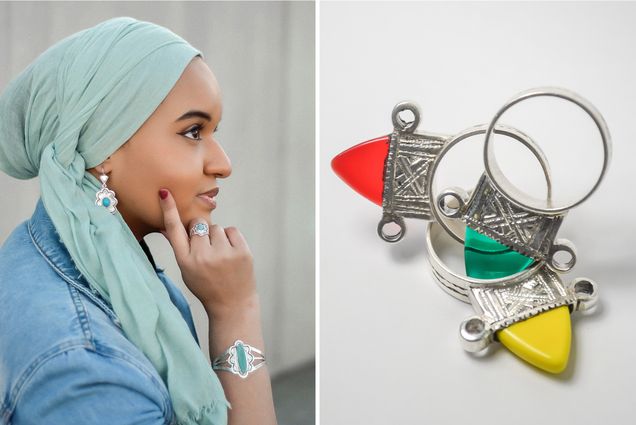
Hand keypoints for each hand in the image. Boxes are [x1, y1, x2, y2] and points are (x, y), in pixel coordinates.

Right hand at [157, 188, 256, 317]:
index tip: (165, 192)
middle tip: (208, 251)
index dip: (169, 210)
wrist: (232, 304)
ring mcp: (223, 254)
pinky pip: (231, 230)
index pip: (174, 230)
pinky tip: (231, 254)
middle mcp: (202, 257)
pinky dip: (231, 238)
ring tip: (221, 256)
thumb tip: (165, 225)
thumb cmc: (206, 285)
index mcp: (185, 261)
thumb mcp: (187, 270)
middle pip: (198, 225)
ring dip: (217, 237)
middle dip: (202, 232)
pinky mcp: (241, 252)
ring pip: (216, 227)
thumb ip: (179, 247)